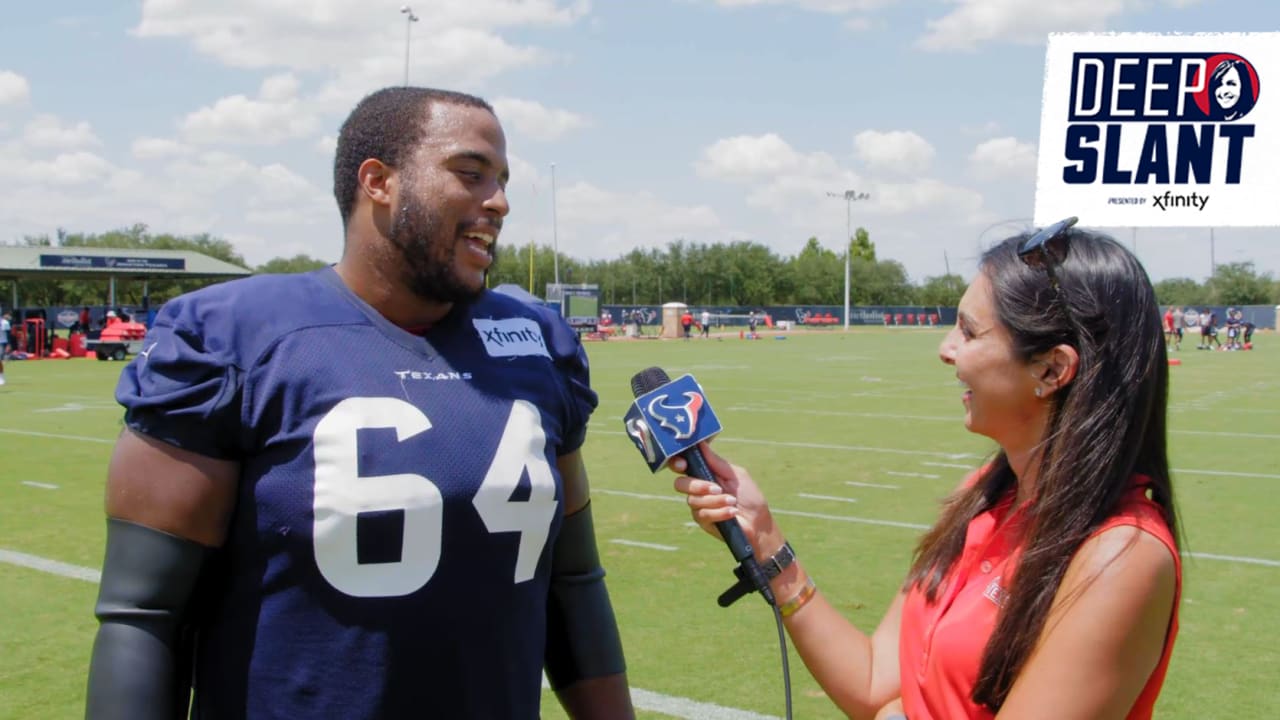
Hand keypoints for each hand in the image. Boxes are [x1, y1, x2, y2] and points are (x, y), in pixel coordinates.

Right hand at [668, 442, 783, 558]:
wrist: (758, 522)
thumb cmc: (749, 496)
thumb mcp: (735, 474)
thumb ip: (716, 461)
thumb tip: (700, 443)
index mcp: (705, 473)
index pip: (683, 466)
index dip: (677, 463)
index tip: (683, 464)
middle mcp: (699, 489)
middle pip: (681, 484)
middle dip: (698, 485)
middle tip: (717, 488)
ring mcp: (699, 505)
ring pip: (693, 500)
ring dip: (716, 500)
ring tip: (733, 501)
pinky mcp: (703, 521)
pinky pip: (702, 514)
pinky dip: (720, 512)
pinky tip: (732, 512)